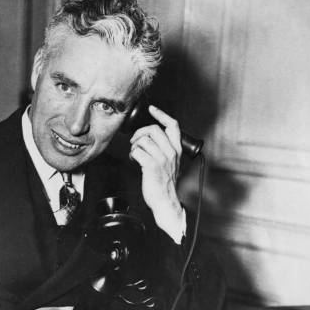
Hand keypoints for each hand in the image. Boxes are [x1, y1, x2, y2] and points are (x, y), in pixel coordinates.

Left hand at [129, 105, 183, 236]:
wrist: (165, 200)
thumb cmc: (165, 183)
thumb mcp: (171, 163)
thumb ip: (165, 149)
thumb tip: (151, 137)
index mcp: (177, 150)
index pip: (172, 125)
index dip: (161, 114)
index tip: (152, 109)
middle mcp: (171, 152)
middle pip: (154, 129)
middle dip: (140, 132)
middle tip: (135, 141)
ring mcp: (162, 159)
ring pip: (144, 140)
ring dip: (135, 145)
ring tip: (136, 154)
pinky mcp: (151, 166)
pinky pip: (137, 151)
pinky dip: (133, 154)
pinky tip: (135, 160)